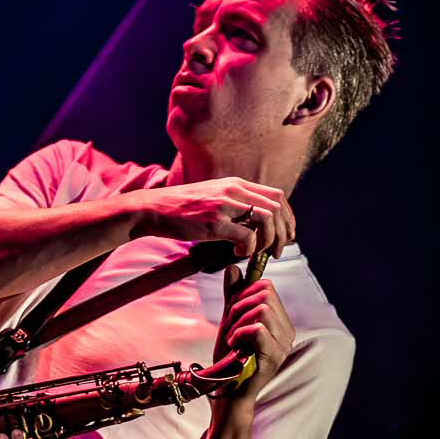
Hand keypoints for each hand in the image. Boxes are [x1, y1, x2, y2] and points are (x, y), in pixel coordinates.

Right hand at [130, 177, 295, 258]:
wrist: (152, 209)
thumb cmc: (181, 209)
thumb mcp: (212, 197)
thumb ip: (234, 204)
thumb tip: (255, 222)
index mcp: (235, 184)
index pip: (277, 196)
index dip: (287, 217)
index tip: (284, 234)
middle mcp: (233, 190)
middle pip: (277, 208)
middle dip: (284, 232)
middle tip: (277, 251)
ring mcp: (224, 205)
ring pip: (267, 220)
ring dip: (270, 241)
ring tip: (260, 254)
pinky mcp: (214, 222)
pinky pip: (246, 237)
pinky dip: (249, 249)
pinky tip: (238, 254)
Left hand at [212, 265, 295, 401]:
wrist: (226, 393)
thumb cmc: (228, 360)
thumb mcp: (229, 321)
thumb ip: (233, 296)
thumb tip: (233, 268)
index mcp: (280, 321)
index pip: (266, 287)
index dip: (243, 294)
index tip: (231, 315)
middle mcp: (287, 331)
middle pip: (265, 293)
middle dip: (239, 305)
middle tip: (231, 328)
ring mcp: (283, 344)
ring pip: (262, 309)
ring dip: (238, 322)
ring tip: (233, 340)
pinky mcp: (275, 356)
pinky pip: (258, 328)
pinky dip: (239, 334)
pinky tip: (234, 346)